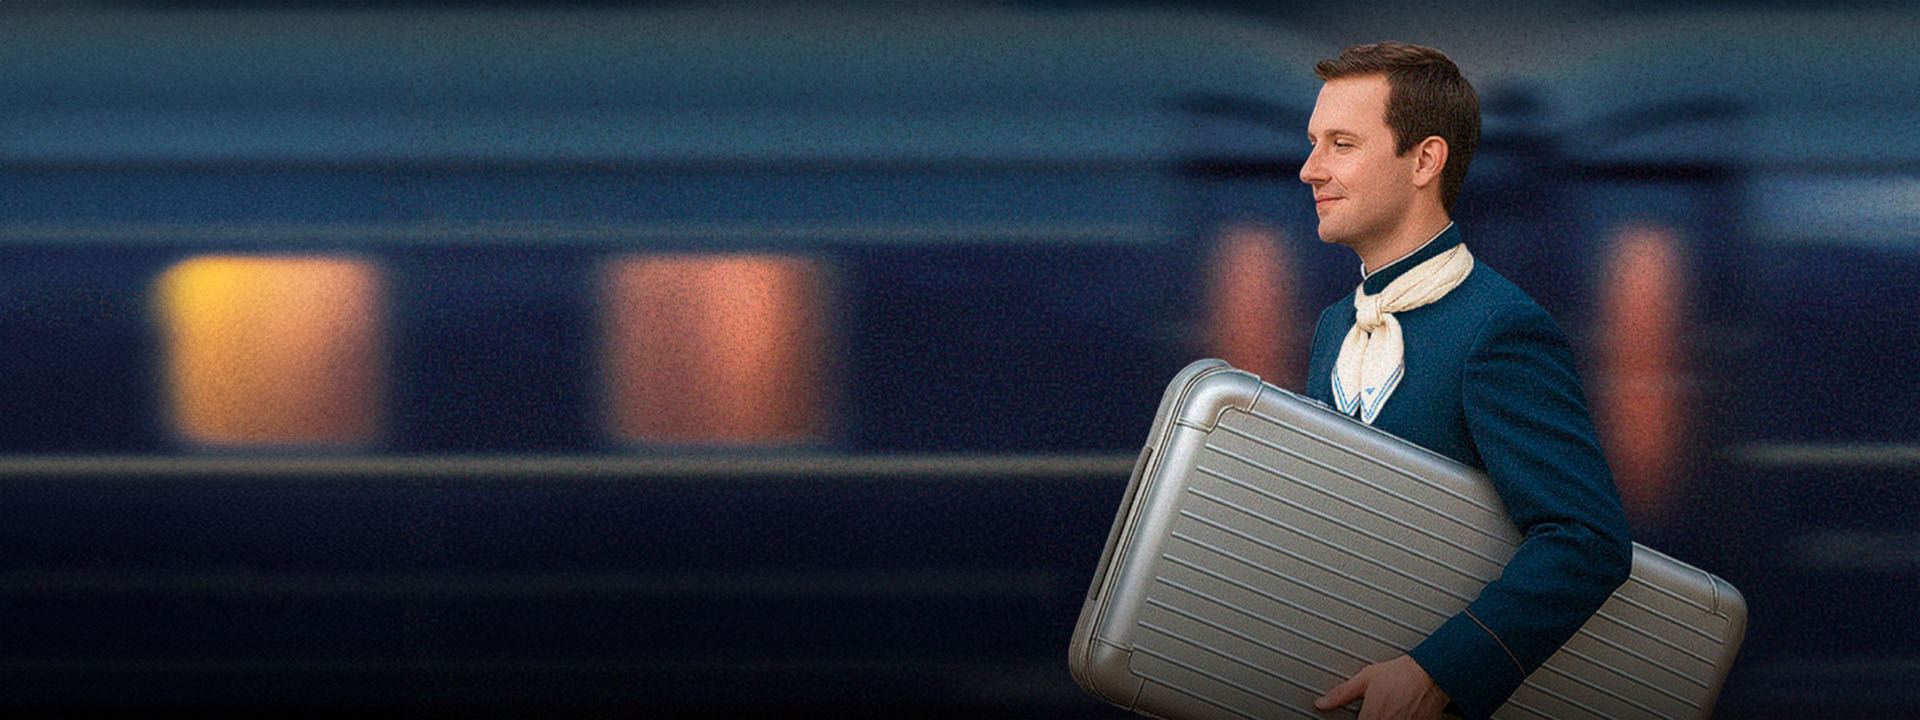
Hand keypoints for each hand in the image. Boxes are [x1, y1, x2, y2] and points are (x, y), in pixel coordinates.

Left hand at [1313, 654, 1449, 719]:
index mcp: (1370, 718)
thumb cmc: (1400, 674)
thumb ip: (1341, 694)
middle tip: (1378, 709)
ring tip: (1392, 710)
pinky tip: (1403, 713)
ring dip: (1388, 719)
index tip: (1363, 715)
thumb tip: (1322, 702)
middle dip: (1374, 718)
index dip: (1360, 719)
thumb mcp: (1365, 679)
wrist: (1430, 673)